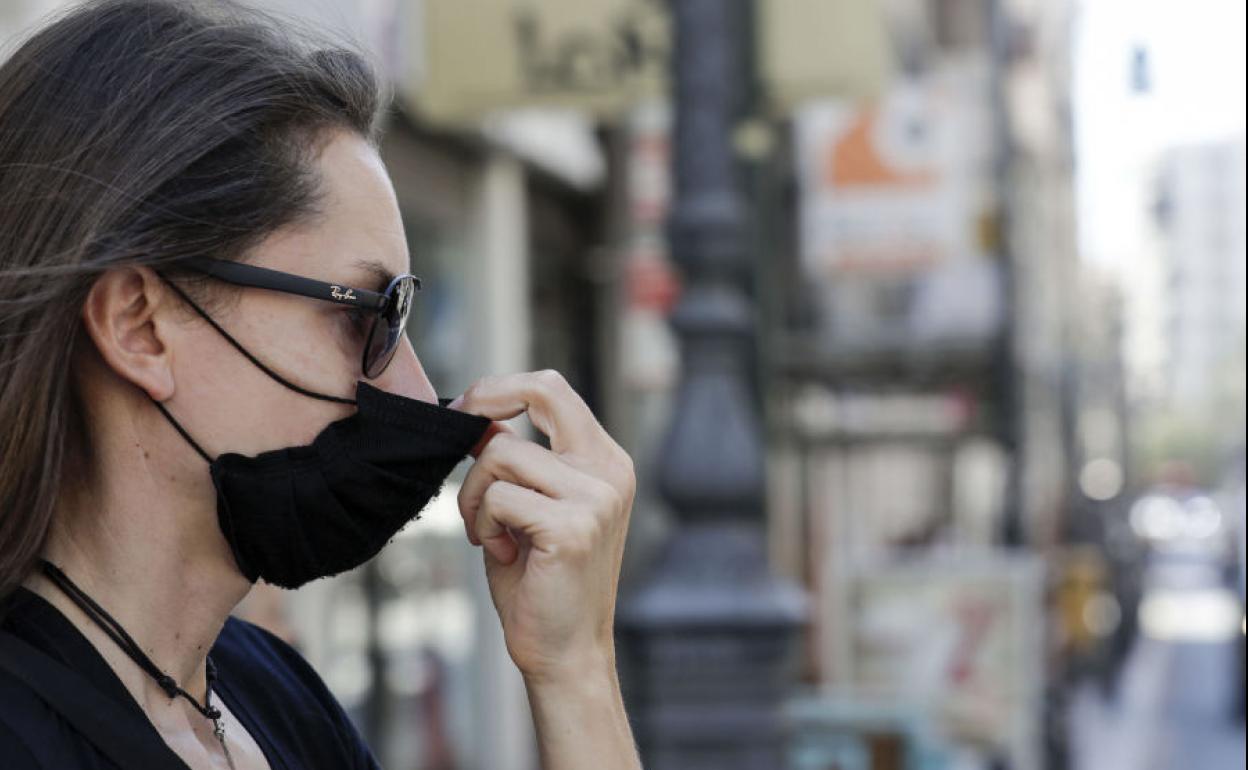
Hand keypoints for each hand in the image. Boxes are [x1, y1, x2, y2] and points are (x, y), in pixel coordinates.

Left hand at [449, 370, 635, 683]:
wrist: (565, 653)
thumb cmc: (541, 583)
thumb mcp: (527, 507)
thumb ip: (514, 461)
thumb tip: (477, 418)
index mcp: (605, 461)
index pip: (554, 388)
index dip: (502, 387)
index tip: (466, 411)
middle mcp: (609, 470)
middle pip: (541, 390)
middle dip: (485, 399)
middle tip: (457, 429)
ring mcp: (596, 497)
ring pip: (500, 453)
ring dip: (474, 495)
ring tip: (488, 534)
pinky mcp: (573, 527)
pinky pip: (499, 496)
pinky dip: (483, 523)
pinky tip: (501, 554)